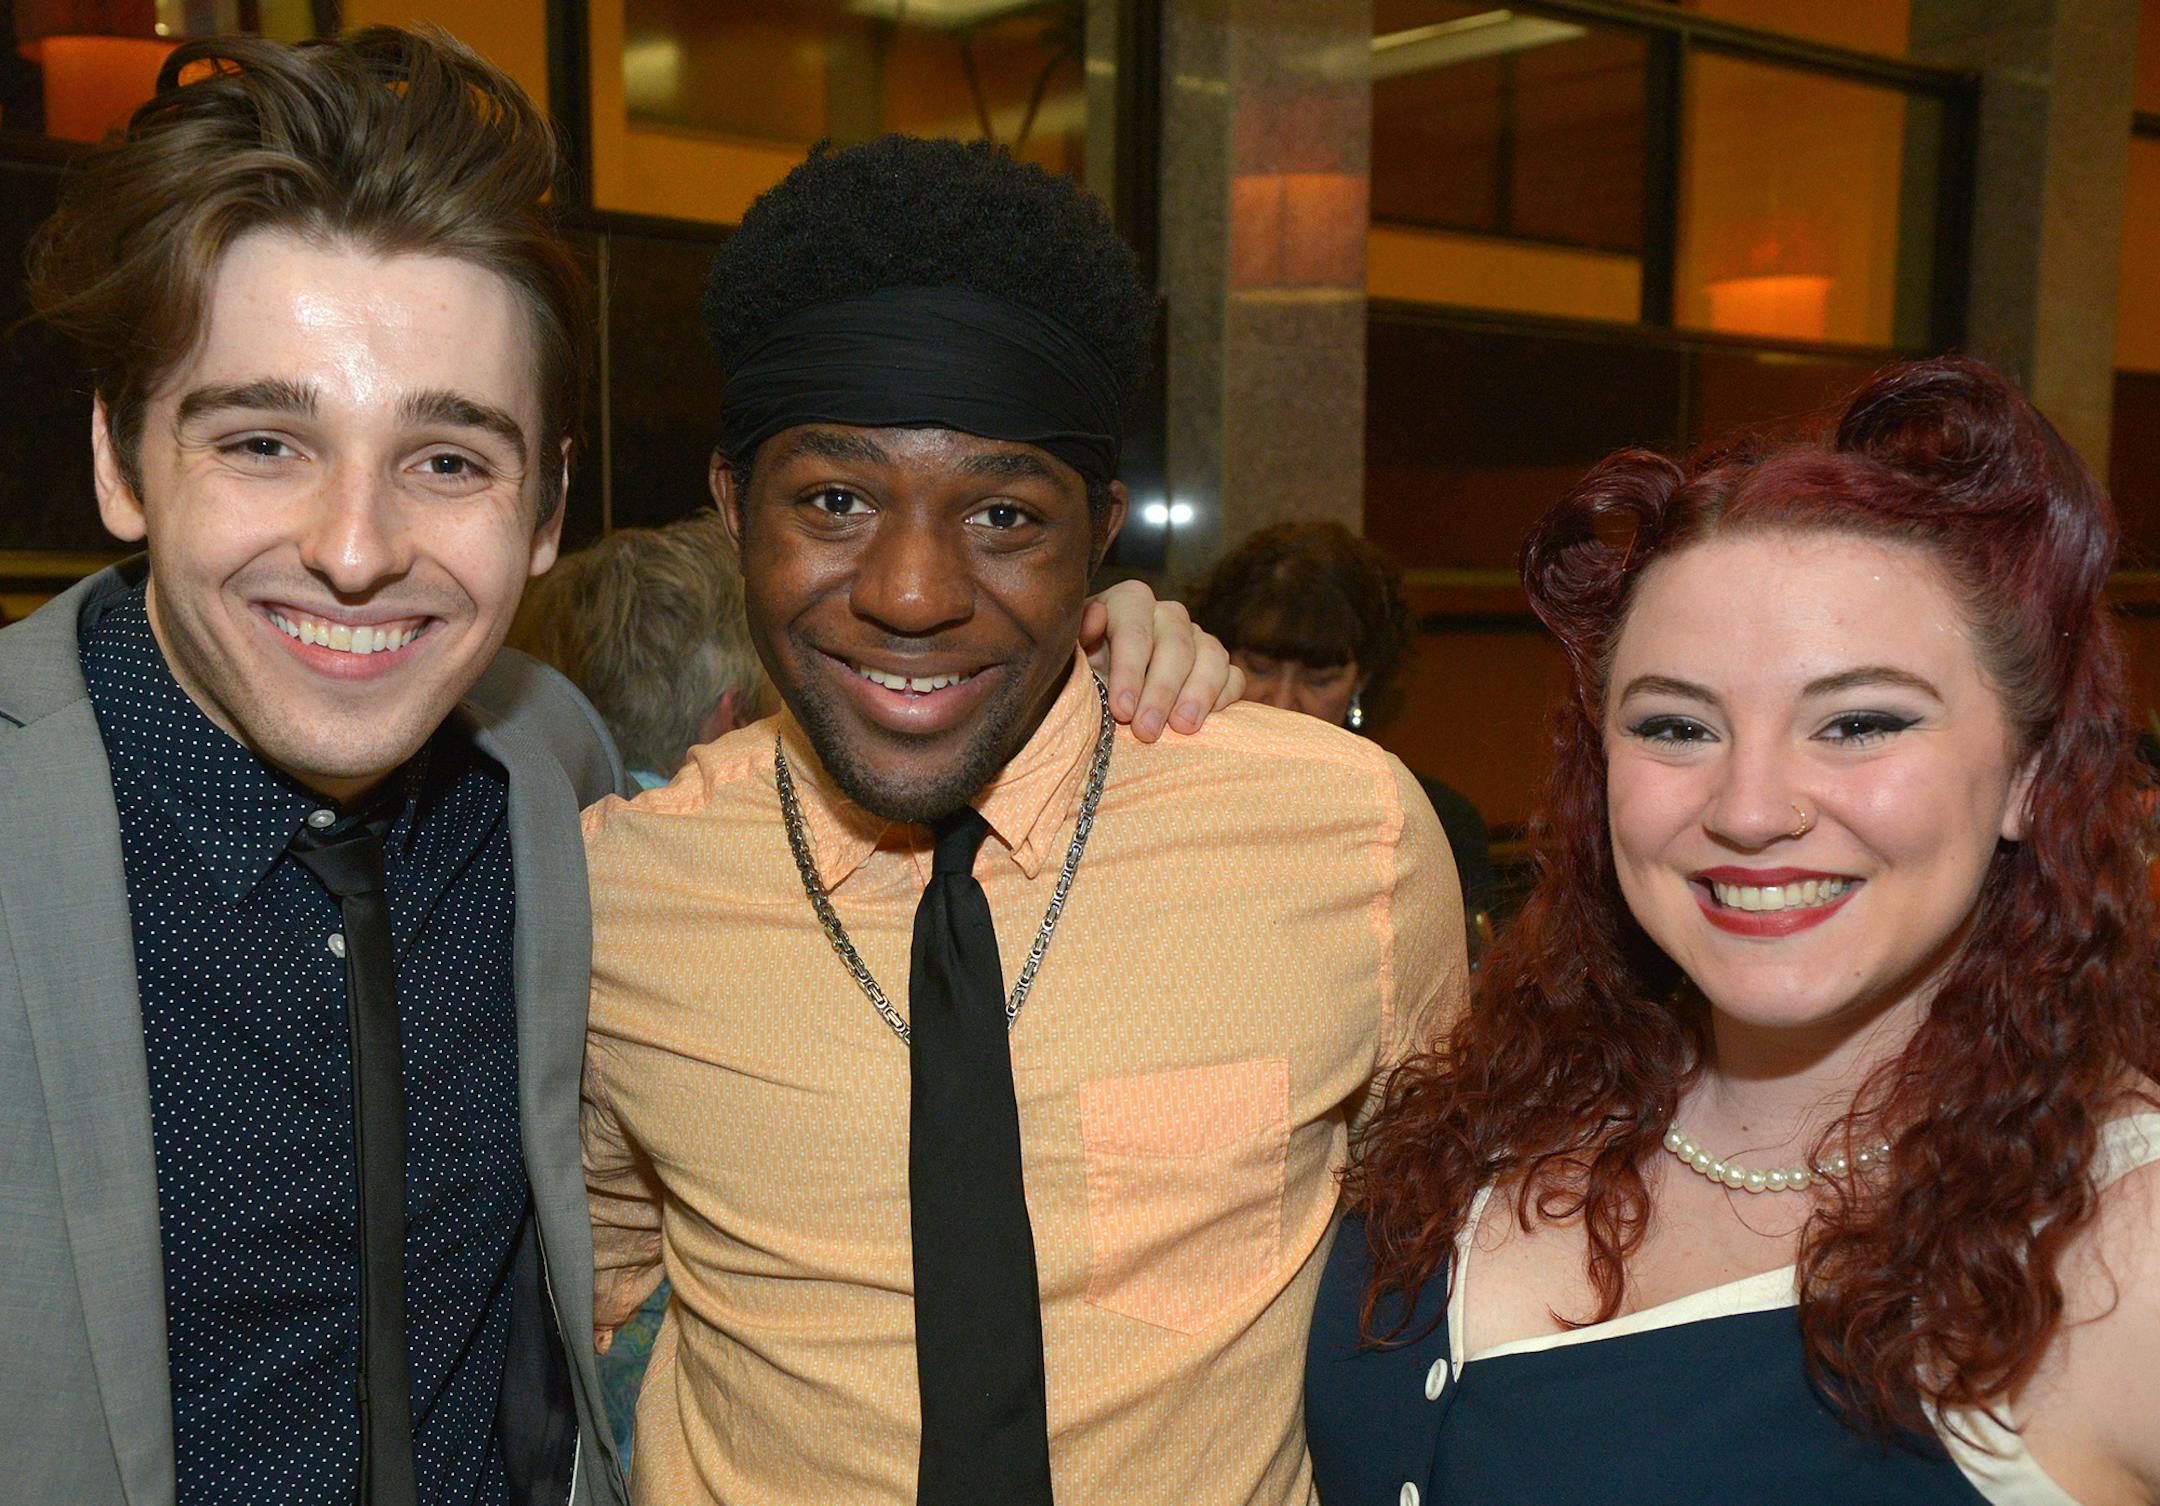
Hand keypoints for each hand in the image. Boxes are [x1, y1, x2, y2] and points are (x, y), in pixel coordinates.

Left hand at [1081, 579, 1243, 740]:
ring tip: (1182, 728)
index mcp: (1129, 603)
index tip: (1121, 710)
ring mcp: (1197, 638)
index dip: (1129, 671)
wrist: (1102, 692)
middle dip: (1161, 692)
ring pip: (1211, 655)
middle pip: (1176, 645)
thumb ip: (1079, 636)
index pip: (1135, 630)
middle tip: (1146, 731)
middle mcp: (1168, 614)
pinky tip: (1204, 722)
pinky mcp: (1217, 666)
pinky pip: (1232, 677)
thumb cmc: (1083, 671)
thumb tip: (1096, 615)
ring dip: (1198, 694)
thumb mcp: (1071, 656)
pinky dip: (1223, 698)